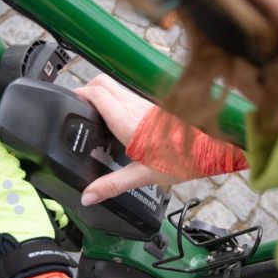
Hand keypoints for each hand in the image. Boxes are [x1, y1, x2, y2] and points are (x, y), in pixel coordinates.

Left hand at [0, 127, 75, 277]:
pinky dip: (39, 212)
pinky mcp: (13, 237)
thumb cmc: (19, 228)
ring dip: (34, 196)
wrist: (34, 267)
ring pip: (15, 198)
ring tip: (45, 203)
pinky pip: (26, 215)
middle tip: (33, 177)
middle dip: (19, 176)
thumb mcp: (10, 186)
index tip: (10, 145)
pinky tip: (49, 216)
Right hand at [73, 75, 185, 204]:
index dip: (78, 94)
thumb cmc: (183, 161)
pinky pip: (127, 95)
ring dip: (101, 94)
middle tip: (76, 107)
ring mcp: (145, 104)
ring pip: (115, 86)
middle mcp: (135, 108)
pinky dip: (115, 100)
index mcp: (128, 123)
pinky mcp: (152, 107)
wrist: (209, 150)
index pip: (97, 93)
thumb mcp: (143, 176)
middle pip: (103, 82)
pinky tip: (115, 121)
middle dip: (85, 90)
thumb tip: (88, 195)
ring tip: (92, 115)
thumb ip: (112, 185)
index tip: (67, 104)